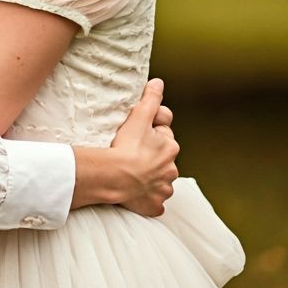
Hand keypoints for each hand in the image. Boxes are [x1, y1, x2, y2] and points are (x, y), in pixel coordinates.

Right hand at [111, 78, 178, 215]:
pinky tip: (136, 193)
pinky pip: (153, 201)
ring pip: (160, 181)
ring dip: (151, 178)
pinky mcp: (154, 204)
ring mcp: (163, 189)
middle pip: (163, 160)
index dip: (152, 133)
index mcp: (170, 147)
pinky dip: (147, 198)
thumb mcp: (139, 116)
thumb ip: (151, 99)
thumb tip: (159, 83)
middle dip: (152, 157)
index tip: (138, 135)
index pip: (164, 137)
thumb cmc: (127, 146)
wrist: (116, 176)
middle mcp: (171, 169)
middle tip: (133, 153)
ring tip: (132, 174)